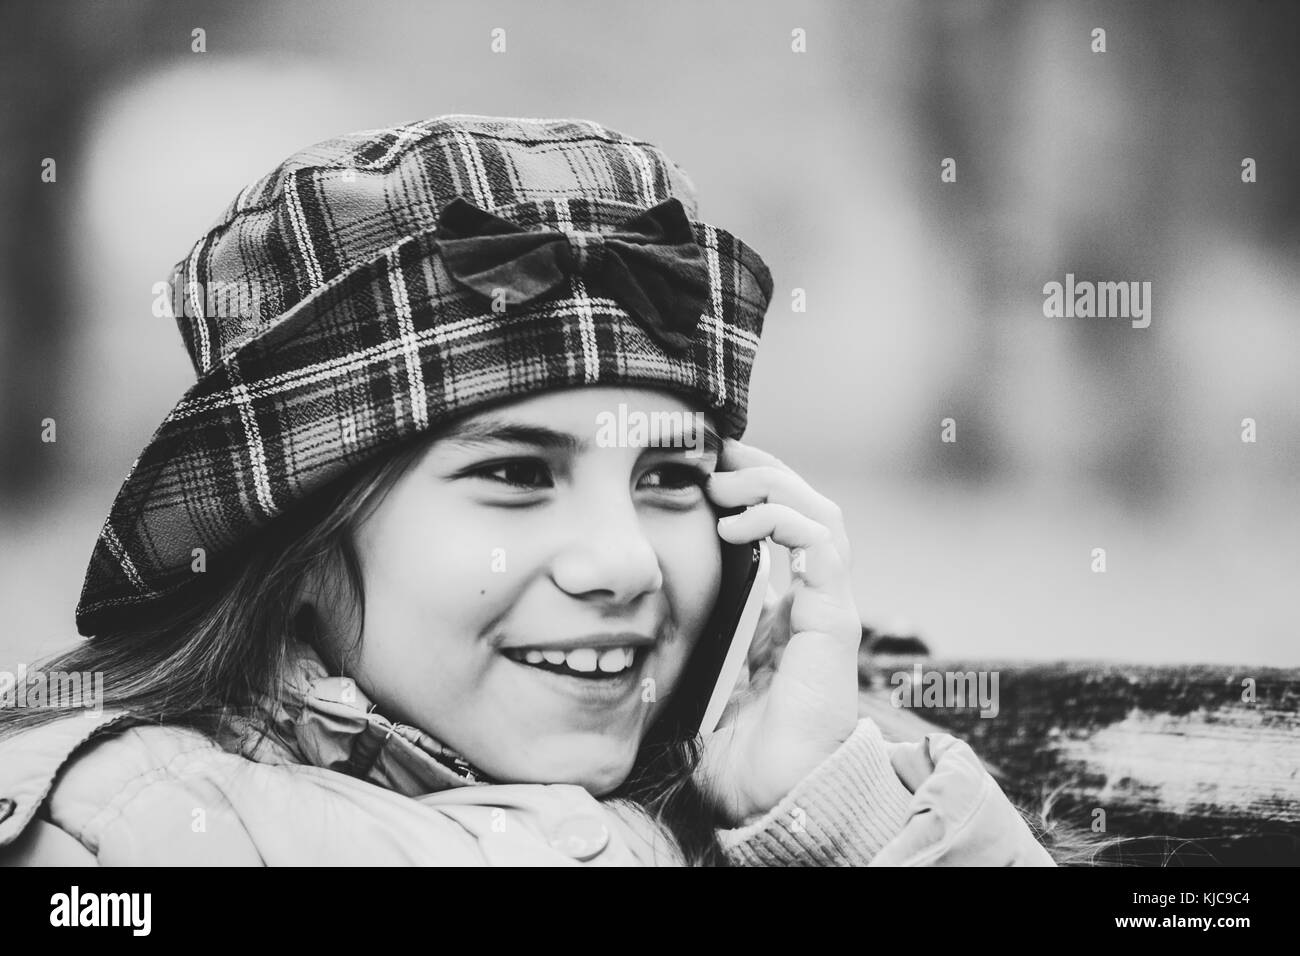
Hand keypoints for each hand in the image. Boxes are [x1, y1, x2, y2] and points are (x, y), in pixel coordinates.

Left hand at [693, 438, 863, 825]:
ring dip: (773, 484)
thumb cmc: (736, 742)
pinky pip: (822, 546)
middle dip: (762, 470)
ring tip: (725, 483)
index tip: (703, 466)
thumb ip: (690, 630)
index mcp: (787, 608)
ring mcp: (830, 607)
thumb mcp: (701, 668)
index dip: (750, 486)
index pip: (783, 524)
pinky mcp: (834, 621)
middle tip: (714, 457)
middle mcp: (815, 599)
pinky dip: (782, 519)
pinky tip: (738, 523)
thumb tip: (639, 598)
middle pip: (806, 506)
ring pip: (822, 514)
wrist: (772, 795)